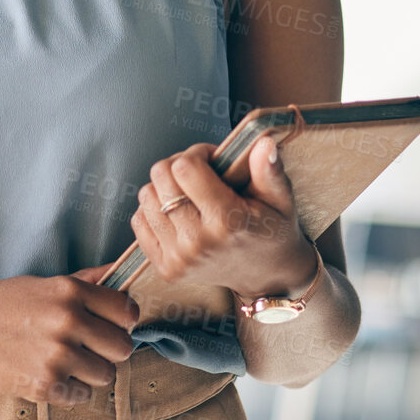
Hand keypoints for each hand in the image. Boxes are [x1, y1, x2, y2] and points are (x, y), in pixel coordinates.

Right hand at [0, 267, 139, 405]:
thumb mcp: (41, 284)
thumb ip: (84, 281)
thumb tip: (121, 268)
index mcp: (69, 291)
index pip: (127, 311)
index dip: (121, 320)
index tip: (108, 324)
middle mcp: (68, 322)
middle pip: (123, 347)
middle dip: (108, 350)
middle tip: (85, 347)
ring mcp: (57, 356)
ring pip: (105, 375)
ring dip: (89, 372)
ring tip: (63, 362)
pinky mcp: (45, 386)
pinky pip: (82, 396)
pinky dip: (69, 390)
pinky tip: (47, 374)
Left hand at [131, 139, 319, 299]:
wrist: (268, 276)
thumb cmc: (273, 232)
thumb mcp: (281, 199)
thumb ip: (269, 170)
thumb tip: (263, 143)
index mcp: (228, 221)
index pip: (185, 168)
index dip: (197, 154)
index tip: (211, 159)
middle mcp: (199, 242)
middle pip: (160, 178)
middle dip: (177, 166)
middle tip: (198, 174)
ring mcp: (180, 259)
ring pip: (146, 197)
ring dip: (163, 188)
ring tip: (189, 194)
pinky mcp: (167, 269)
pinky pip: (139, 222)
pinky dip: (153, 211)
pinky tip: (177, 213)